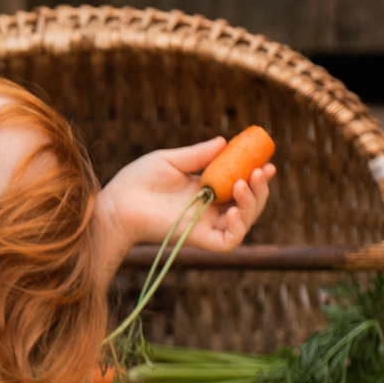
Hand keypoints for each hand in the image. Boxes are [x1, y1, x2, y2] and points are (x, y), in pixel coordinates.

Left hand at [98, 138, 275, 259]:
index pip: (240, 185)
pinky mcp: (198, 239)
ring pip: (244, 222)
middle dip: (260, 189)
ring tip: (244, 184)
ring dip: (252, 204)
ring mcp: (205, 225)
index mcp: (206, 190)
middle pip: (248, 204)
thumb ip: (198, 154)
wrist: (116, 203)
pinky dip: (239, 228)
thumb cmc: (137, 181)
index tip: (267, 163)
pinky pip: (228, 241)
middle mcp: (210, 209)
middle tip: (260, 172)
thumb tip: (224, 141)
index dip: (257, 176)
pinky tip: (236, 210)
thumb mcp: (171, 161)